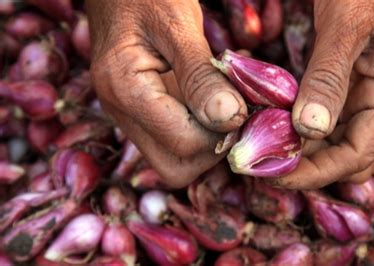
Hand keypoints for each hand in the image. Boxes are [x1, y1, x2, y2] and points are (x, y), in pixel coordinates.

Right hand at [85, 0, 247, 187]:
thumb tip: (230, 119)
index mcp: (124, 90)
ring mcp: (130, 114)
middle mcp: (121, 112)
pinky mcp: (142, 111)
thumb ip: (201, 76)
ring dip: (209, 140)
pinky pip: (175, 137)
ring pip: (175, 157)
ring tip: (228, 103)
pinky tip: (215, 99)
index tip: (247, 105)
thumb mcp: (177, 25)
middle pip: (175, 167)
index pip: (185, 143)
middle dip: (214, 148)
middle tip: (237, 113)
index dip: (223, 132)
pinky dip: (201, 127)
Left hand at [272, 0, 373, 188]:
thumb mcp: (345, 26)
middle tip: (266, 166)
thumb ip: (329, 78)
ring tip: (270, 152)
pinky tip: (283, 129)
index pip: (356, 156)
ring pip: (344, 145)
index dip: (315, 173)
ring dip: (311, 154)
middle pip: (352, 159)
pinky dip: (311, 133)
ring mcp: (373, 95)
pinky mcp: (357, 86)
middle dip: (312, 169)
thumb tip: (309, 130)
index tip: (273, 174)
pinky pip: (336, 123)